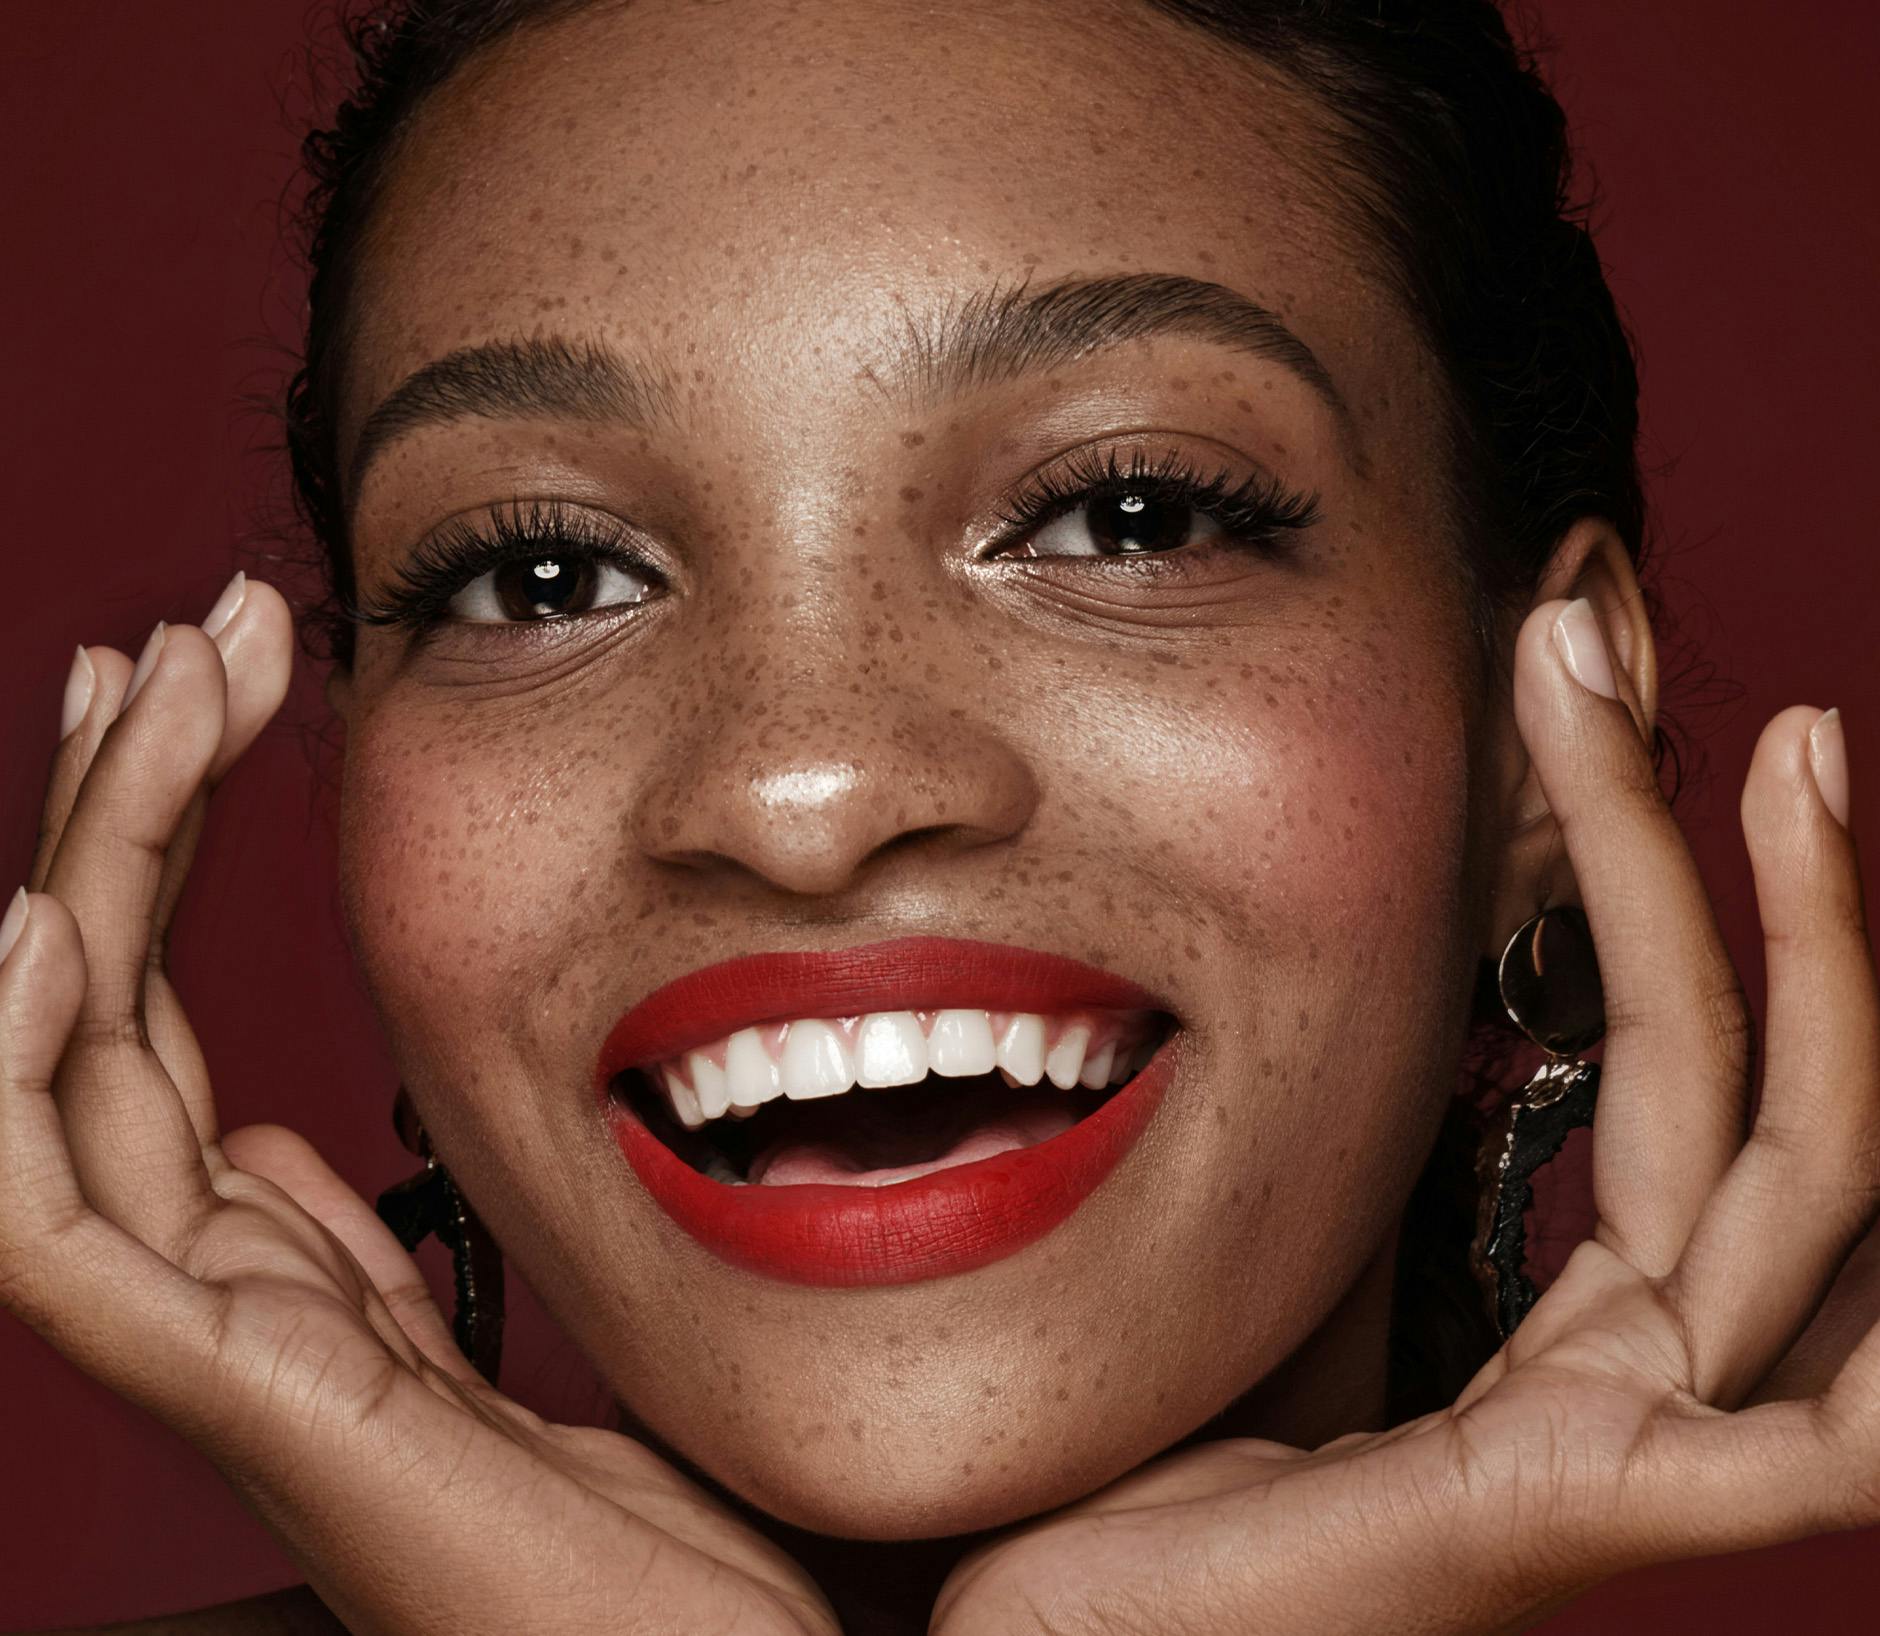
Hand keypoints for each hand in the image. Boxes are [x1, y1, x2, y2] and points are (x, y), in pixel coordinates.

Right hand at [0, 581, 836, 1635]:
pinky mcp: (248, 1409)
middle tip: (184, 637)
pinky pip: (55, 1235)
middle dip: (129, 808)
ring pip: (58, 1083)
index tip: (221, 681)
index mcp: (277, 1265)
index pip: (159, 1020)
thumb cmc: (641, 1541)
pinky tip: (40, 933)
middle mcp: (220, 1293)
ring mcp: (221, 1351)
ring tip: (142, 697)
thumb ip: (355, 1246)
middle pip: (102, 1016)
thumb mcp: (489, 1331)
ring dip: (79, 873)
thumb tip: (257, 1136)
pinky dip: (14, 1079)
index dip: (162, 846)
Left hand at [931, 597, 1878, 1635]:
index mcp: (1576, 1327)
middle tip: (1733, 687)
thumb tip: (1418, 1007)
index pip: (1672, 1061)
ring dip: (1822, 962)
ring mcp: (1628, 1446)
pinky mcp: (1570, 1517)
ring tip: (1804, 760)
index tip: (1597, 701)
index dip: (1662, 877)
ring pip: (1793, 1180)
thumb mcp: (1298, 1274)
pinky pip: (1809, 1444)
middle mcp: (1636, 1375)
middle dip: (1742, 869)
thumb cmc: (1161, 1482)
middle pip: (1745, 1080)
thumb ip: (1397, 1177)